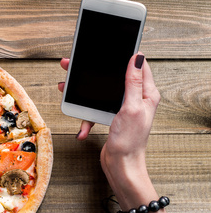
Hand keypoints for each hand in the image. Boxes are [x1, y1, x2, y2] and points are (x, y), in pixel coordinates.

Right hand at [59, 53, 159, 197]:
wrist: (121, 165)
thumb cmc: (130, 141)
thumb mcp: (132, 107)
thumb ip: (133, 82)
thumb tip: (136, 57)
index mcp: (146, 93)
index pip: (137, 65)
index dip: (123, 55)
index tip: (108, 47)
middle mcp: (136, 98)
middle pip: (113, 77)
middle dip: (93, 73)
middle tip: (73, 65)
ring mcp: (122, 108)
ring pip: (100, 92)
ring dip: (83, 94)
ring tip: (66, 89)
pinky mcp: (111, 117)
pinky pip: (95, 110)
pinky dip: (86, 117)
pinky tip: (82, 127)